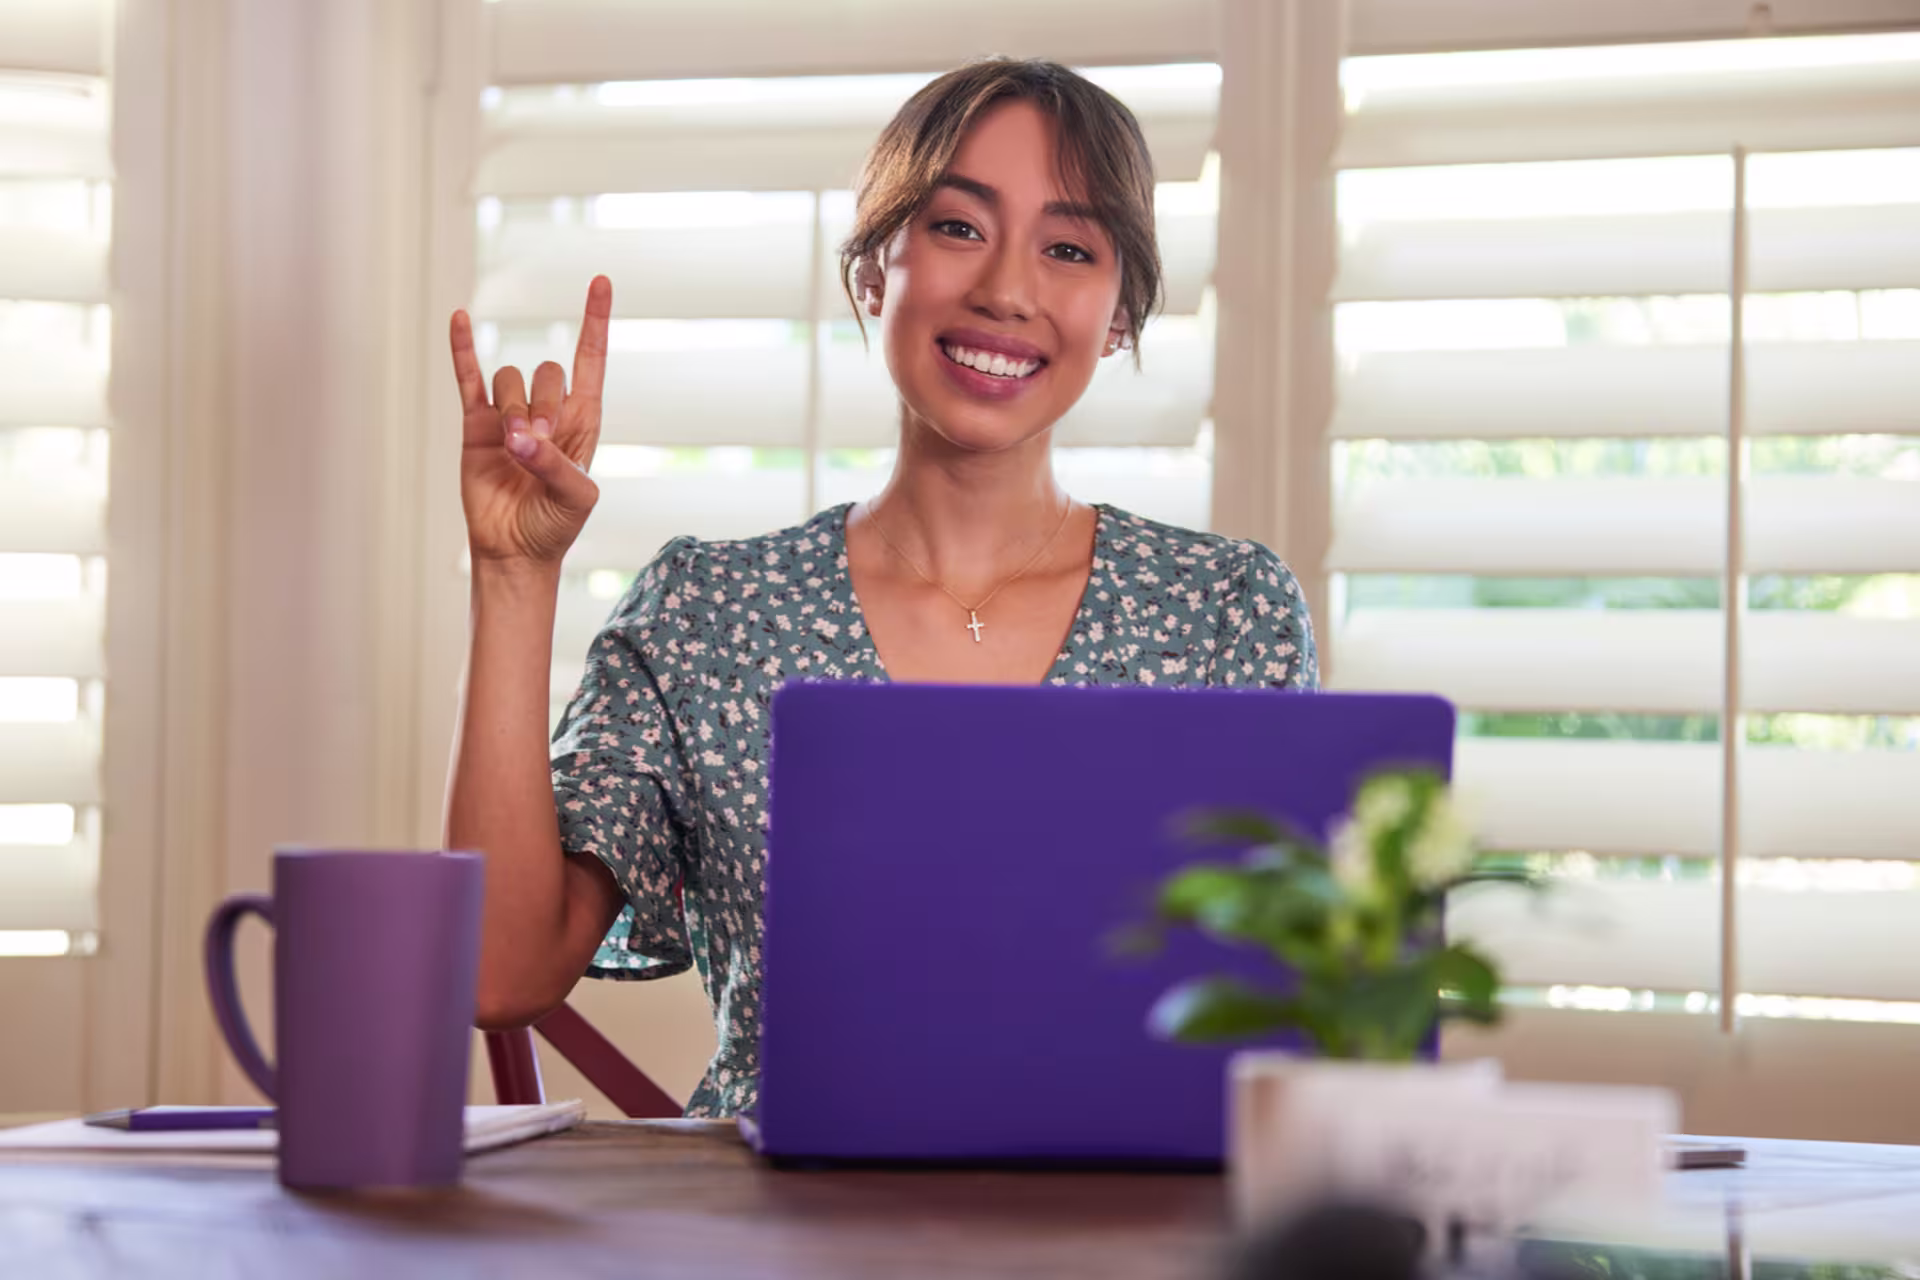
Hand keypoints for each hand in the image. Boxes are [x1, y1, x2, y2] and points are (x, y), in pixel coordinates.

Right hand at [450, 276, 610, 566]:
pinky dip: (463, 348)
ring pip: (509, 378)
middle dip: (541, 402)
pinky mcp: (476, 425)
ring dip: (512, 408)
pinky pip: (468, 377)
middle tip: (537, 442)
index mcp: (582, 420)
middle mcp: (547, 410)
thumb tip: (518, 436)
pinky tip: (461, 318)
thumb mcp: (577, 498)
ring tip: (514, 448)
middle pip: (545, 371)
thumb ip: (555, 463)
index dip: (594, 321)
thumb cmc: (555, 525)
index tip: (600, 281)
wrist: (515, 550)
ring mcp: (509, 415)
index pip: (590, 359)